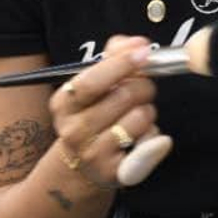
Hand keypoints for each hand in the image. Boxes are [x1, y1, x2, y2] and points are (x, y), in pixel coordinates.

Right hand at [47, 36, 168, 190]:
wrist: (81, 167)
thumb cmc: (93, 115)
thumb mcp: (93, 85)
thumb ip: (113, 55)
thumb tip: (136, 44)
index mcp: (64, 103)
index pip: (91, 81)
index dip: (121, 64)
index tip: (143, 52)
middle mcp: (74, 130)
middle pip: (124, 96)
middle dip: (144, 86)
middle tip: (142, 90)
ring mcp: (93, 154)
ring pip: (141, 117)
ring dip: (148, 111)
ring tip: (136, 116)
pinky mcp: (116, 173)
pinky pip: (151, 141)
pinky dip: (154, 134)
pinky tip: (141, 136)